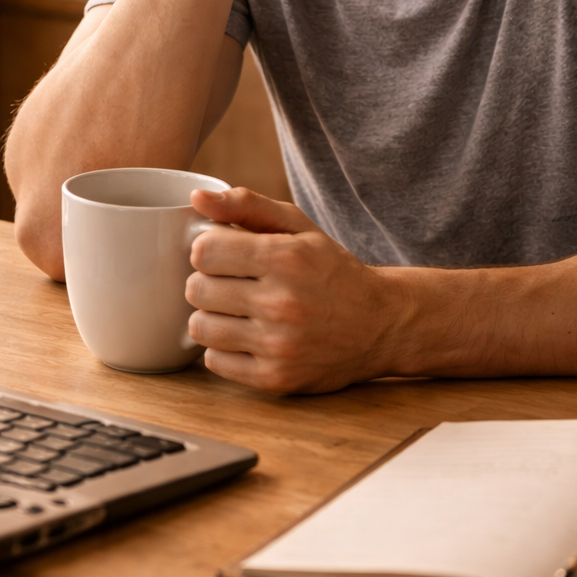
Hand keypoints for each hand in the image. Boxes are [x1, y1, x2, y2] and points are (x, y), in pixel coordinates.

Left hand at [185, 187, 403, 393]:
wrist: (380, 325)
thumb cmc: (332, 270)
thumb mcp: (299, 227)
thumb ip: (247, 205)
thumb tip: (197, 197)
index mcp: (286, 258)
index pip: (204, 251)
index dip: (208, 250)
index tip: (224, 255)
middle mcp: (281, 303)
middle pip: (196, 289)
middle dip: (207, 282)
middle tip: (230, 283)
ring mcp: (278, 345)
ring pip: (200, 327)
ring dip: (212, 316)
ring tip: (236, 310)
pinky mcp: (275, 378)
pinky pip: (215, 361)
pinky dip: (224, 348)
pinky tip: (246, 336)